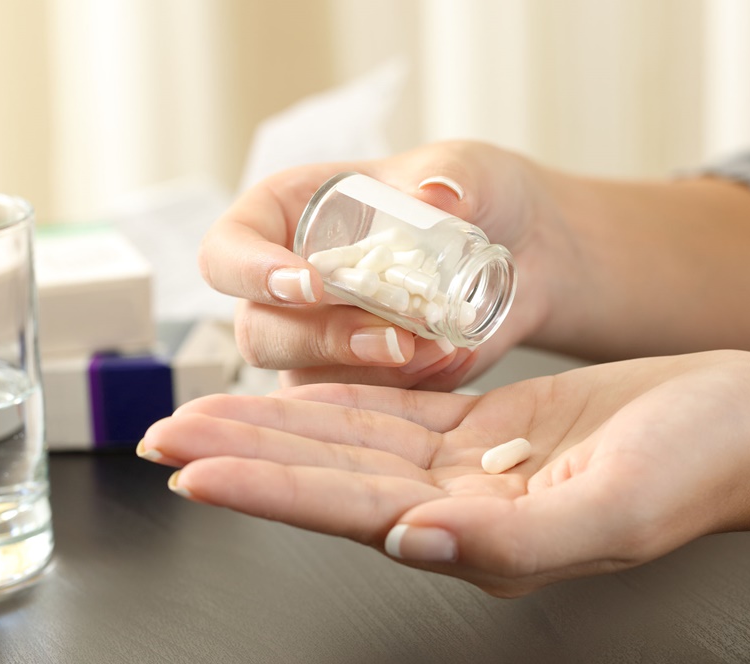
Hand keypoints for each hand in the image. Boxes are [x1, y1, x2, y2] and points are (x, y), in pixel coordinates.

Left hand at [139, 350, 749, 596]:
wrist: (745, 424)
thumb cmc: (698, 468)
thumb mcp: (613, 511)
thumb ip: (509, 545)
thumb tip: (409, 541)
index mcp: (479, 538)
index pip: (345, 510)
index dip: (264, 488)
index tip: (192, 469)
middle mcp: (459, 506)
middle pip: (328, 475)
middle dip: (245, 451)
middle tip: (167, 431)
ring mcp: (469, 467)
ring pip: (350, 440)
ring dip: (277, 422)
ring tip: (207, 410)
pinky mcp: (487, 428)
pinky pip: (395, 411)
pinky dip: (340, 398)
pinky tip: (297, 390)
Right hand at [200, 140, 563, 389]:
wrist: (522, 252)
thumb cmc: (475, 195)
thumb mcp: (469, 171)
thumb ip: (453, 177)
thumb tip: (435, 195)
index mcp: (284, 217)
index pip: (227, 252)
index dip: (252, 273)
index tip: (311, 284)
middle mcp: (286, 285)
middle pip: (257, 331)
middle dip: (320, 340)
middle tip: (390, 338)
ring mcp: (316, 340)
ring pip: (300, 379)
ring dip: (365, 373)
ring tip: (437, 348)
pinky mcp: (356, 381)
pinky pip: (352, 408)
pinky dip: (400, 390)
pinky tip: (449, 359)